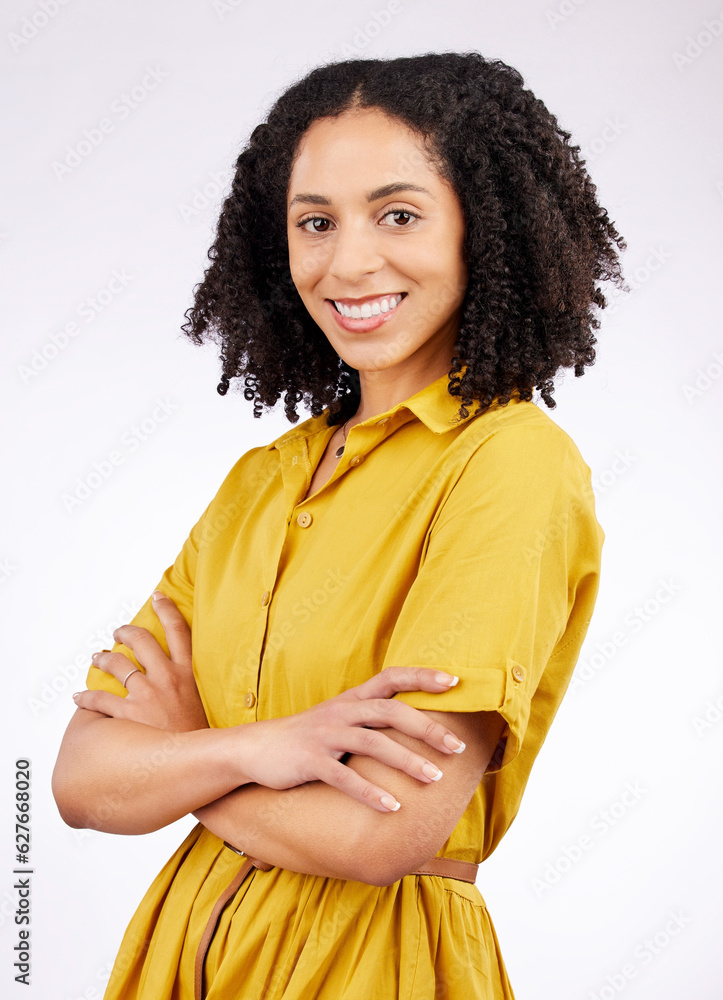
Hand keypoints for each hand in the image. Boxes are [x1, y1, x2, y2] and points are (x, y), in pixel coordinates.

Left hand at [73, 591, 208, 731]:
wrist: (199, 760)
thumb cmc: (199, 735)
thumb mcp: (203, 702)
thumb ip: (191, 686)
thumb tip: (181, 679)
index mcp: (188, 673)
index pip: (179, 631)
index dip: (167, 609)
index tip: (158, 597)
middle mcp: (167, 678)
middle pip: (143, 641)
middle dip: (127, 632)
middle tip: (119, 632)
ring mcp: (148, 695)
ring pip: (118, 664)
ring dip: (104, 657)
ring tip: (97, 657)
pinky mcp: (131, 714)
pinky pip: (100, 700)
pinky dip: (85, 697)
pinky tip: (78, 697)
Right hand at [234, 667, 466, 810]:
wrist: (254, 749)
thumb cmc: (305, 737)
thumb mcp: (338, 718)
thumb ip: (370, 718)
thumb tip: (414, 726)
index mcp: (351, 699)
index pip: (392, 677)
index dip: (422, 676)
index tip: (455, 681)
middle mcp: (341, 711)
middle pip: (390, 711)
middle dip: (426, 728)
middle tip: (457, 747)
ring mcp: (325, 735)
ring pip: (373, 743)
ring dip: (407, 761)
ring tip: (434, 778)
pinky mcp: (309, 761)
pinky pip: (344, 777)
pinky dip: (371, 792)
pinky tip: (393, 807)